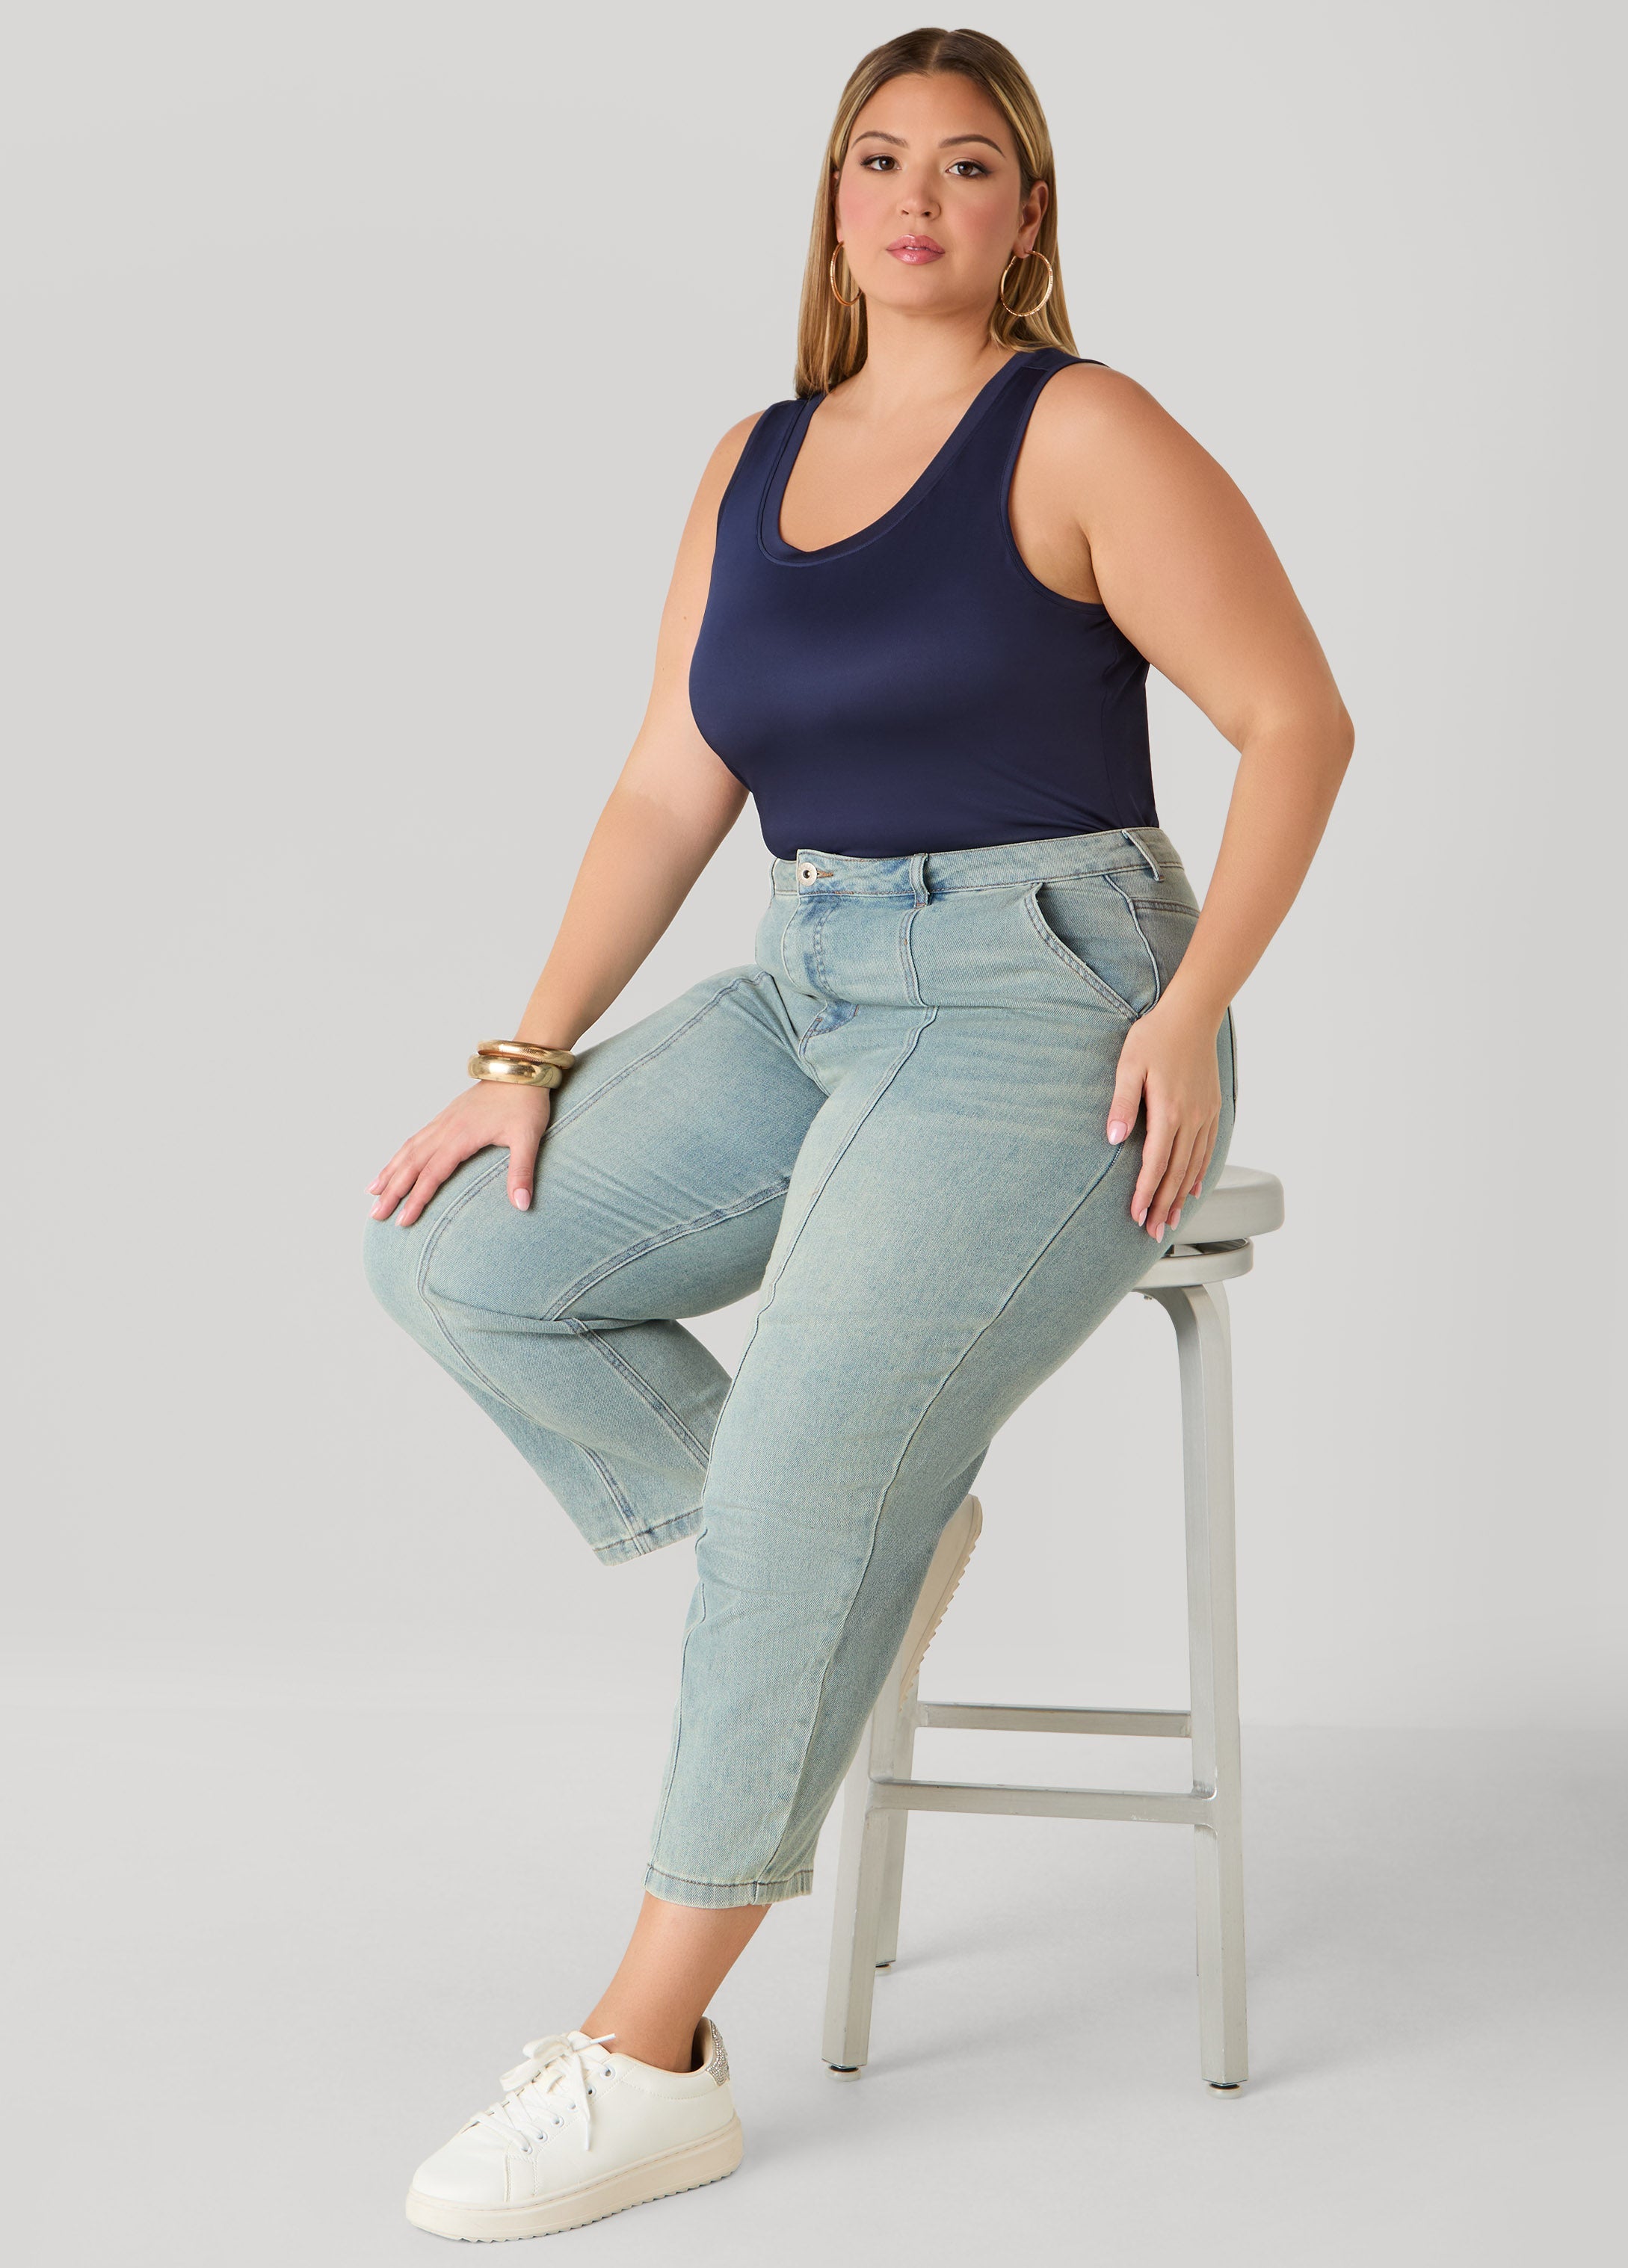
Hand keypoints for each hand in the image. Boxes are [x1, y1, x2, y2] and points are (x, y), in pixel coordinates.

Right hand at [369, 1081, 552, 1227]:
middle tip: (375, 1215)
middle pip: (411, 1164)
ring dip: (389, 1171)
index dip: (416, 1199)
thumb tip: (522, 1205)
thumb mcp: (529, 1138)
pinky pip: (416, 1137)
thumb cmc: (526, 1103)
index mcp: (462, 1136)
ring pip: (409, 1149)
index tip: (403, 1221)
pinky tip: (394, 1164)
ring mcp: (443, 1121)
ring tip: (372, 1192)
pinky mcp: (446, 1116)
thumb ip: (522, 1172)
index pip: (432, 1174)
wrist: (522, 1068)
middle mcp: (446, 1128)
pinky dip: (400, 1154)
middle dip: (392, 1191)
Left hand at [1104, 996, 1224, 1239]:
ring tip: (1171, 1220)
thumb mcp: (1129, 1065)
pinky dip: (1200, 1173)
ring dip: (1181, 1197)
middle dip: (1163, 1205)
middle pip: (1176, 1173)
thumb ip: (1122, 1104)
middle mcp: (1190, 1118)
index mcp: (1168, 1111)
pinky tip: (1193, 1189)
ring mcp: (1204, 1115)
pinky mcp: (1211, 1109)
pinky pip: (1208, 1150)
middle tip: (1153, 1232)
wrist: (1193, 1014)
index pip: (1155, 1164)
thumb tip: (1114, 1140)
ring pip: (1194, 1166)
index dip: (1146, 1193)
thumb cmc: (1155, 1036)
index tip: (1136, 1215)